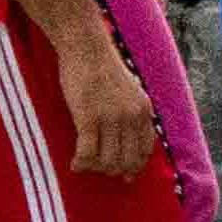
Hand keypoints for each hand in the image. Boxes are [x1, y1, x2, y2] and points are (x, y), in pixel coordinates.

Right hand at [54, 22, 158, 179]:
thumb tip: (127, 137)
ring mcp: (111, 119)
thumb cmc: (103, 66)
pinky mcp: (89, 119)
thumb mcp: (131, 89)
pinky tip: (75, 164)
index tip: (126, 174)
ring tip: (85, 164)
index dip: (135, 166)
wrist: (86, 47)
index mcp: (143, 110)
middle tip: (100, 169)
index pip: (145, 150)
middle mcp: (131, 117)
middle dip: (114, 170)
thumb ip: (133, 112)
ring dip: (96, 168)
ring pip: (108, 161)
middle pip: (127, 160)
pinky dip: (81, 163)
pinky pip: (87, 154)